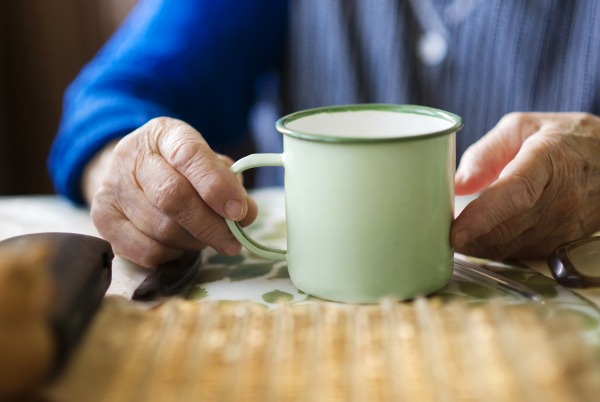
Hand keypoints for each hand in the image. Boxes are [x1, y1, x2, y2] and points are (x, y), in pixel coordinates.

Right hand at [88, 117, 256, 266]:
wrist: (130, 173)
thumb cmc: (178, 169)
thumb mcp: (207, 163)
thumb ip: (229, 184)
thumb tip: (245, 214)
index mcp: (163, 134)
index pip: (189, 155)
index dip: (216, 186)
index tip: (239, 211)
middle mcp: (131, 156)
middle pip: (173, 197)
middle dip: (210, 225)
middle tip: (233, 241)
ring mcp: (111, 188)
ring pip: (162, 229)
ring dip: (194, 242)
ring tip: (206, 238)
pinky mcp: (103, 220)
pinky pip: (147, 251)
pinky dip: (173, 254)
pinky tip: (180, 244)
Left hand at [451, 112, 599, 259]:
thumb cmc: (562, 138)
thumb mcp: (520, 127)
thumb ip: (484, 153)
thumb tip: (457, 185)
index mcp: (548, 160)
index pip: (514, 194)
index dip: (482, 216)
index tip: (454, 232)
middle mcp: (561, 196)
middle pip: (508, 228)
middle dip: (468, 237)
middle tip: (435, 233)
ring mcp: (566, 223)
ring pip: (512, 246)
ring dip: (479, 245)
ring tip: (456, 233)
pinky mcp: (564, 240)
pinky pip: (522, 252)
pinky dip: (496, 248)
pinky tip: (481, 236)